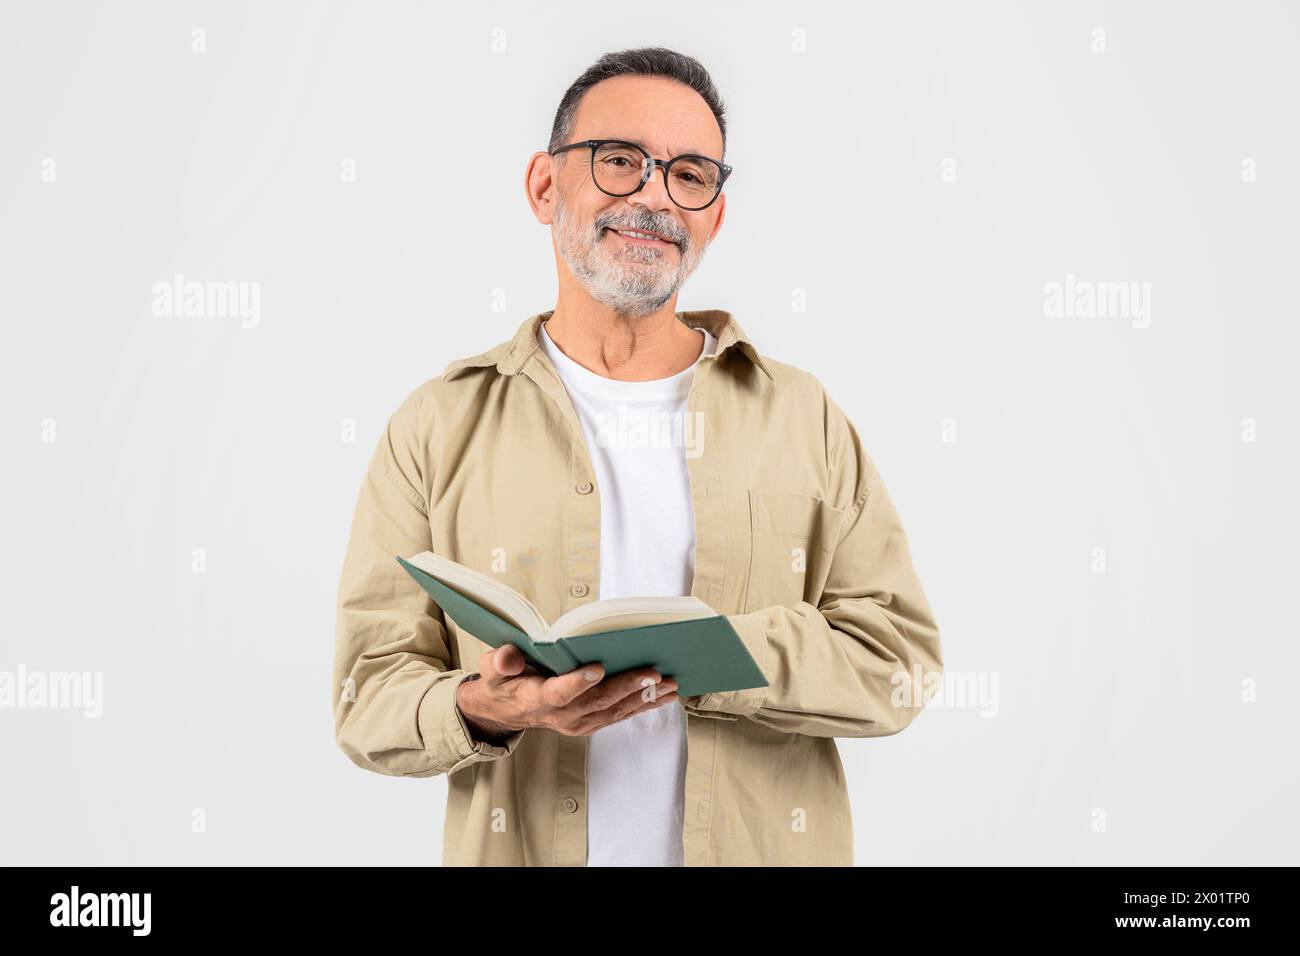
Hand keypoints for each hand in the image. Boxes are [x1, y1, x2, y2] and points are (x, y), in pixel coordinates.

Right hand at [455, 644, 678, 740]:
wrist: (505, 712)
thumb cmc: (502, 683)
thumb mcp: (491, 671)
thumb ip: (499, 663)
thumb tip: (507, 657)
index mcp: (536, 698)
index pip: (559, 692)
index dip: (577, 682)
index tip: (597, 667)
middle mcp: (561, 716)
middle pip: (598, 701)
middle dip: (628, 686)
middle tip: (654, 671)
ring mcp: (578, 723)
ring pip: (615, 710)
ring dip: (644, 697)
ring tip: (671, 684)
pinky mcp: (590, 724)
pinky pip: (620, 715)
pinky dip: (643, 705)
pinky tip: (664, 695)